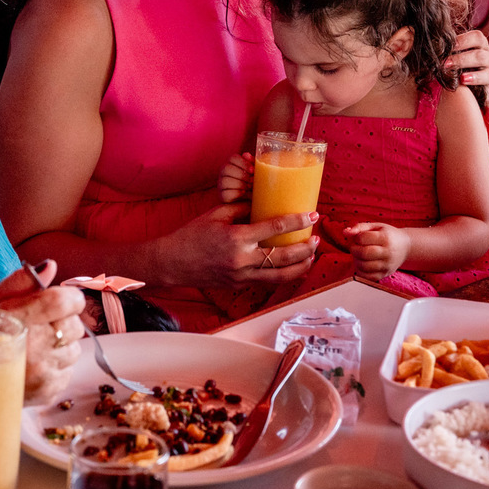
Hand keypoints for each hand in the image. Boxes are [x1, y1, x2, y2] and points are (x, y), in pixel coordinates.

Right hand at [0, 260, 84, 404]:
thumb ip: (22, 281)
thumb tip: (50, 266)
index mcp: (22, 318)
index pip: (67, 301)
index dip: (69, 299)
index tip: (60, 302)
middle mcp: (35, 346)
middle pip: (75, 326)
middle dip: (63, 322)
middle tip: (41, 327)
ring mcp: (43, 373)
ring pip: (74, 350)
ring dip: (60, 346)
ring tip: (36, 348)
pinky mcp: (48, 391)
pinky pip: (68, 372)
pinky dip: (56, 368)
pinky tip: (35, 366)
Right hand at [157, 203, 318, 287]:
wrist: (172, 263)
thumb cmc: (192, 235)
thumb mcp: (216, 214)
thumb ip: (243, 208)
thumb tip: (265, 203)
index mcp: (237, 237)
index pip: (275, 227)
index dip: (297, 220)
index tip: (312, 214)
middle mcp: (242, 259)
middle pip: (284, 256)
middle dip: (305, 247)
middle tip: (316, 239)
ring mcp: (241, 276)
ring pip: (280, 276)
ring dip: (300, 266)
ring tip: (311, 256)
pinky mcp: (239, 286)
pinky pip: (267, 282)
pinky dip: (284, 276)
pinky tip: (293, 268)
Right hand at [219, 152, 253, 202]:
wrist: (248, 199)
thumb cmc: (251, 183)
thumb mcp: (253, 173)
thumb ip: (251, 163)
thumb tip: (247, 155)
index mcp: (231, 163)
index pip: (233, 158)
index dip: (243, 163)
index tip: (253, 170)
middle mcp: (224, 172)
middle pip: (227, 168)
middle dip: (242, 174)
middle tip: (252, 180)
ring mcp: (221, 184)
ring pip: (225, 180)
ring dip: (239, 184)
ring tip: (249, 187)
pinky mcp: (222, 195)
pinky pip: (226, 193)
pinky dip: (236, 192)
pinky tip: (243, 193)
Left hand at [344, 222, 410, 280]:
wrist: (406, 247)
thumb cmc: (387, 235)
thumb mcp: (376, 226)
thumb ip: (359, 227)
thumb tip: (345, 232)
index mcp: (385, 238)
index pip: (363, 238)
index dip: (356, 237)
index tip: (358, 237)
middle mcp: (388, 252)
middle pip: (363, 253)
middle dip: (354, 249)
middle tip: (355, 247)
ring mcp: (387, 265)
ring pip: (364, 266)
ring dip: (356, 260)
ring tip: (359, 255)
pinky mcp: (384, 274)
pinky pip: (367, 277)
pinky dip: (360, 270)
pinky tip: (362, 263)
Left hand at [449, 29, 488, 125]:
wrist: (456, 71)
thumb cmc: (449, 55)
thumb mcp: (449, 48)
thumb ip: (445, 45)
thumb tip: (431, 39)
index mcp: (480, 44)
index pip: (477, 37)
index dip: (463, 41)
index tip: (449, 46)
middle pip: (481, 56)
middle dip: (462, 59)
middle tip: (446, 64)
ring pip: (488, 75)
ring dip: (475, 77)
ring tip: (463, 80)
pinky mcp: (487, 92)